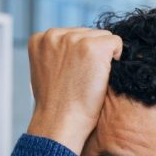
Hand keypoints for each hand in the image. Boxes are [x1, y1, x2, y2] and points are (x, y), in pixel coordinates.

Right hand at [26, 28, 122, 153]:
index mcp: (39, 39)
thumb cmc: (56, 105)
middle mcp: (54, 34)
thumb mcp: (46, 72)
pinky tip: (103, 76)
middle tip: (82, 80)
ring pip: (103, 37)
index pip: (72, 35)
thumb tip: (76, 47)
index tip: (72, 75)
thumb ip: (57, 54)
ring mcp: (73, 39)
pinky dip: (116, 58)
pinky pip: (116, 42)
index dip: (78, 56)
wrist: (60, 122)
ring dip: (102, 57)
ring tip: (90, 80)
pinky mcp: (93, 47)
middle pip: (88, 33)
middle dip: (91, 55)